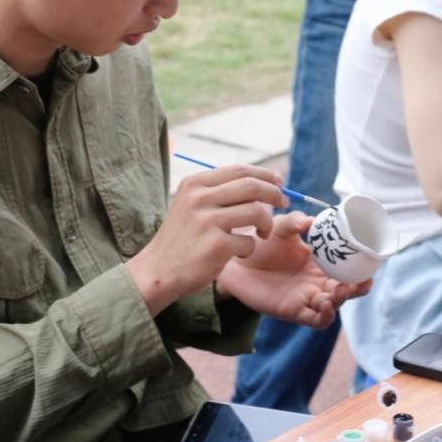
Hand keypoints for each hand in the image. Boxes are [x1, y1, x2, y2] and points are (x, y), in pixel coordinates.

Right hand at [126, 164, 287, 314]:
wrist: (157, 271)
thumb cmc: (180, 240)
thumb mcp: (190, 206)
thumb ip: (217, 193)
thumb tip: (259, 181)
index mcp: (194, 184)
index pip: (239, 170)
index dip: (264, 174)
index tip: (279, 182)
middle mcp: (199, 198)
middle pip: (252, 186)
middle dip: (274, 193)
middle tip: (283, 203)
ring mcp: (207, 221)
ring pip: (256, 212)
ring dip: (266, 223)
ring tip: (262, 233)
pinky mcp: (216, 245)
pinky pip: (249, 241)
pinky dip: (249, 248)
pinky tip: (238, 253)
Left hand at [216, 212, 370, 328]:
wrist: (235, 262)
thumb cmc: (260, 243)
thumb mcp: (279, 228)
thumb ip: (294, 222)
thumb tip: (310, 221)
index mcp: (320, 262)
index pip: (347, 267)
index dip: (361, 266)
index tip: (372, 261)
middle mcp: (317, 282)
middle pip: (346, 289)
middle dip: (358, 287)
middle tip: (363, 280)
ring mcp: (307, 298)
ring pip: (334, 305)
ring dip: (342, 299)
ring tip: (342, 290)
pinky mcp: (294, 311)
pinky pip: (316, 320)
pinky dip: (325, 315)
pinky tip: (326, 305)